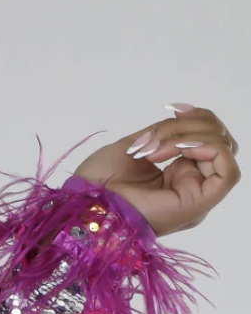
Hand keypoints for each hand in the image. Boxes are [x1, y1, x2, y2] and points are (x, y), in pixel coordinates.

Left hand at [72, 105, 239, 237]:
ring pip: (225, 152)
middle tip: (154, 136)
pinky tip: (178, 150)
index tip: (172, 109)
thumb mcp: (137, 145)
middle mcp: (193, 187)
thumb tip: (186, 117)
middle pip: (221, 142)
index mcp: (180, 177)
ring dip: (191, 135)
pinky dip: (206, 148)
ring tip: (155, 148)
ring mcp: (197, 198)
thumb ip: (165, 134)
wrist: (85, 204)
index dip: (197, 117)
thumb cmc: (101, 181)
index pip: (211, 140)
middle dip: (192, 124)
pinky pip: (228, 172)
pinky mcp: (198, 204)